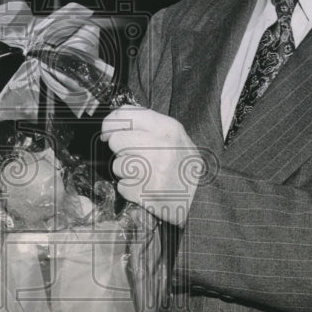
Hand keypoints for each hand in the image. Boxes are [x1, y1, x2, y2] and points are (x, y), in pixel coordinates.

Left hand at [100, 106, 201, 225]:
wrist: (203, 198)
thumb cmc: (184, 165)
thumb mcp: (175, 136)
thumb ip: (149, 125)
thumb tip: (115, 121)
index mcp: (167, 128)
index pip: (124, 114)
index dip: (110, 123)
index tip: (108, 132)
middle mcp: (160, 147)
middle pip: (116, 141)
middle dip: (121, 150)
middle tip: (135, 156)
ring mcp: (153, 171)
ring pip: (117, 166)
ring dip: (126, 172)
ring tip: (145, 174)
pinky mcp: (146, 193)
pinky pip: (122, 186)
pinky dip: (130, 189)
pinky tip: (146, 188)